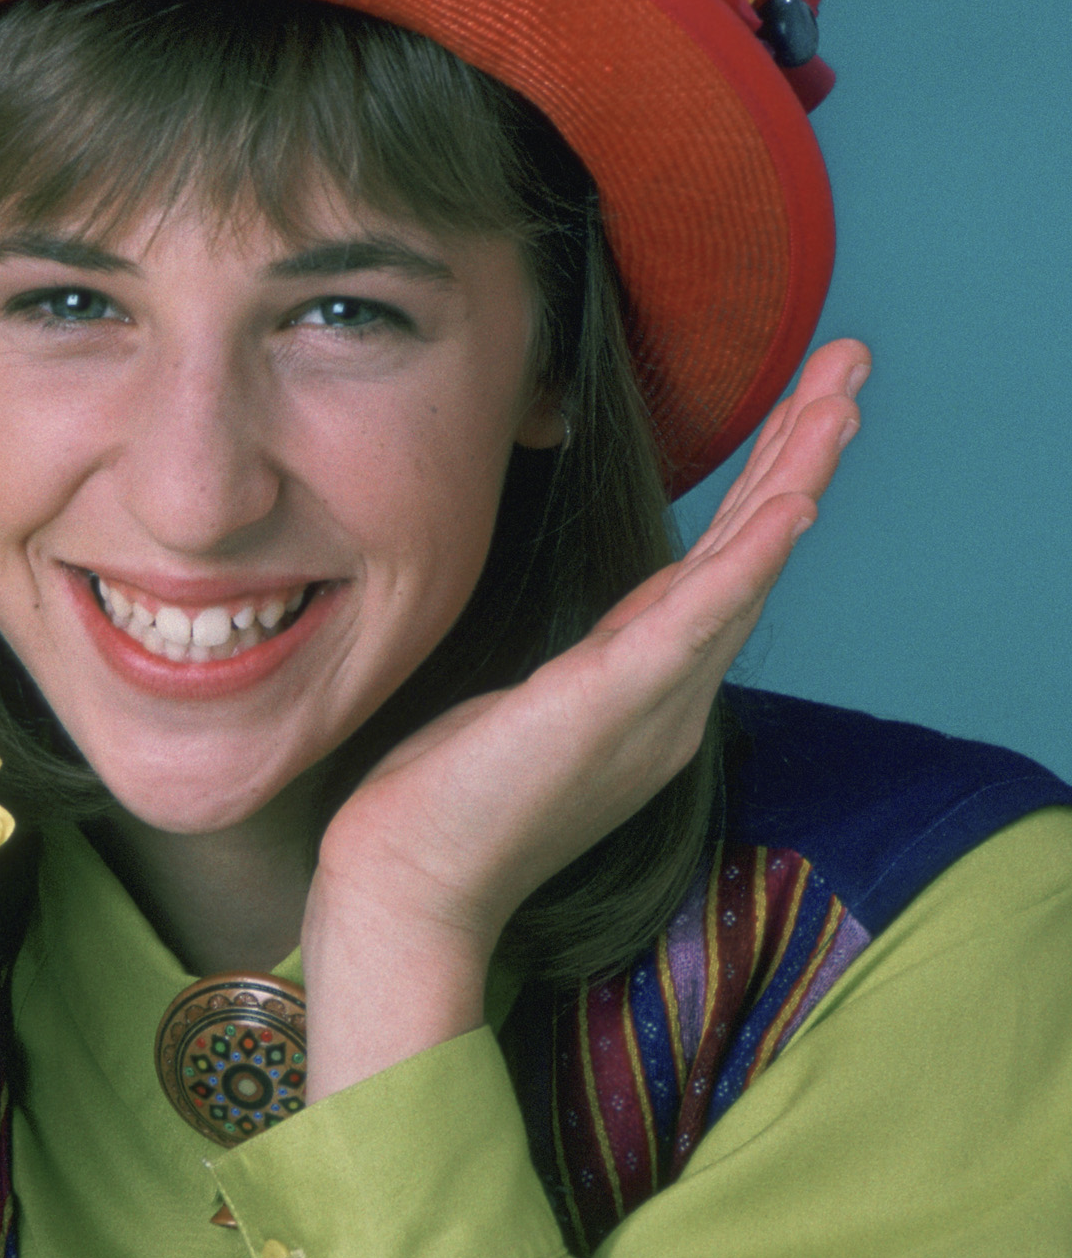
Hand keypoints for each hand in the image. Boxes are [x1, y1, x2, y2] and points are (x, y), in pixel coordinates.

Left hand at [302, 339, 870, 1098]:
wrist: (408, 892)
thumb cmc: (444, 807)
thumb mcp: (519, 710)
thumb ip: (567, 669)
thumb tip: (572, 636)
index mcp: (650, 694)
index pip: (721, 570)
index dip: (766, 488)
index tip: (802, 411)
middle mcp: (673, 698)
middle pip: (753, 554)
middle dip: (805, 454)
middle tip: (850, 366)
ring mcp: (652, 704)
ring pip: (744, 568)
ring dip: (798, 474)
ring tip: (842, 396)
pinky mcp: (614, 705)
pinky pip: (698, 619)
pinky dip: (750, 559)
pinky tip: (793, 502)